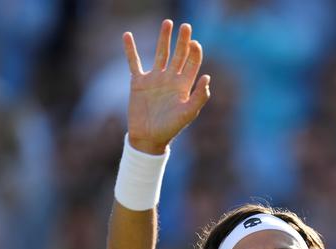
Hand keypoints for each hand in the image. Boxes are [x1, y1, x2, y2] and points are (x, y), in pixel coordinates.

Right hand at [123, 19, 209, 153]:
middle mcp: (170, 79)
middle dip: (182, 41)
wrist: (148, 137)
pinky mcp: (139, 82)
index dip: (194, 52)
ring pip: (160, 54)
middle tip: (186, 25)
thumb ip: (199, 96)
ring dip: (164, 39)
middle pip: (178, 55)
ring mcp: (154, 79)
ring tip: (167, 23)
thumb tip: (208, 77)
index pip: (191, 64)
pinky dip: (130, 49)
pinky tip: (127, 35)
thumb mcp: (188, 113)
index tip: (195, 42)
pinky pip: (134, 62)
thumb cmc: (170, 128)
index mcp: (183, 86)